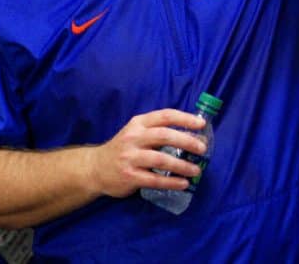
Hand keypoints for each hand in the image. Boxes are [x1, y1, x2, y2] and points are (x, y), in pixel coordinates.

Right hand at [88, 109, 206, 197]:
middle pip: (165, 136)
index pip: (165, 116)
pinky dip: (172, 182)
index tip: (202, 124)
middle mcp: (134, 137)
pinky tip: (183, 183)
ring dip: (182, 165)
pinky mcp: (129, 176)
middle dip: (187, 141)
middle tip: (202, 149)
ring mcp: (130, 157)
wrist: (95, 168)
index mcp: (139, 123)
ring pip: (161, 160)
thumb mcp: (137, 133)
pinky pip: (155, 180)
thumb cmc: (124, 148)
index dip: (185, 118)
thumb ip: (158, 131)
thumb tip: (193, 136)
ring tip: (197, 170)